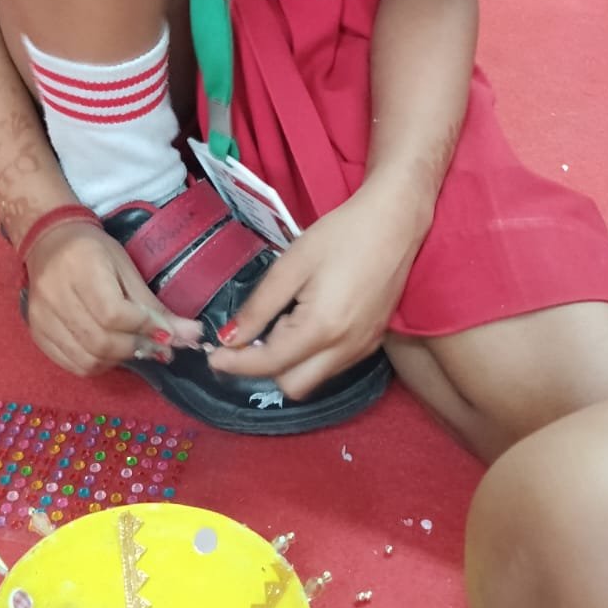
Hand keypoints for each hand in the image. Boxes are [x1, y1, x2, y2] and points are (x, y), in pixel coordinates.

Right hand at [23, 221, 202, 377]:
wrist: (49, 241)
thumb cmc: (93, 250)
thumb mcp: (126, 268)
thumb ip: (153, 305)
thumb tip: (190, 336)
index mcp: (81, 269)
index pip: (114, 314)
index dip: (145, 328)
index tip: (169, 334)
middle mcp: (56, 296)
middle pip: (101, 341)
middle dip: (137, 347)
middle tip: (158, 346)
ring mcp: (43, 318)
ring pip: (87, 359)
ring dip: (119, 360)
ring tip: (134, 347)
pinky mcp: (37, 334)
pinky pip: (71, 364)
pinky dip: (97, 365)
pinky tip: (110, 352)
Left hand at [207, 178, 426, 399]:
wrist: (395, 222)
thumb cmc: (340, 235)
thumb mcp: (291, 264)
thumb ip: (259, 306)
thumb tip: (230, 338)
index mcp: (321, 328)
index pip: (269, 364)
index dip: (235, 363)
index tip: (213, 354)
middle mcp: (345, 349)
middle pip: (292, 385)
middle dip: (266, 366)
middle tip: (259, 328)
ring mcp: (363, 348)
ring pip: (314, 378)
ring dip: (290, 361)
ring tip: (287, 315)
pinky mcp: (373, 341)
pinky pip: (333, 365)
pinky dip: (312, 355)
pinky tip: (309, 318)